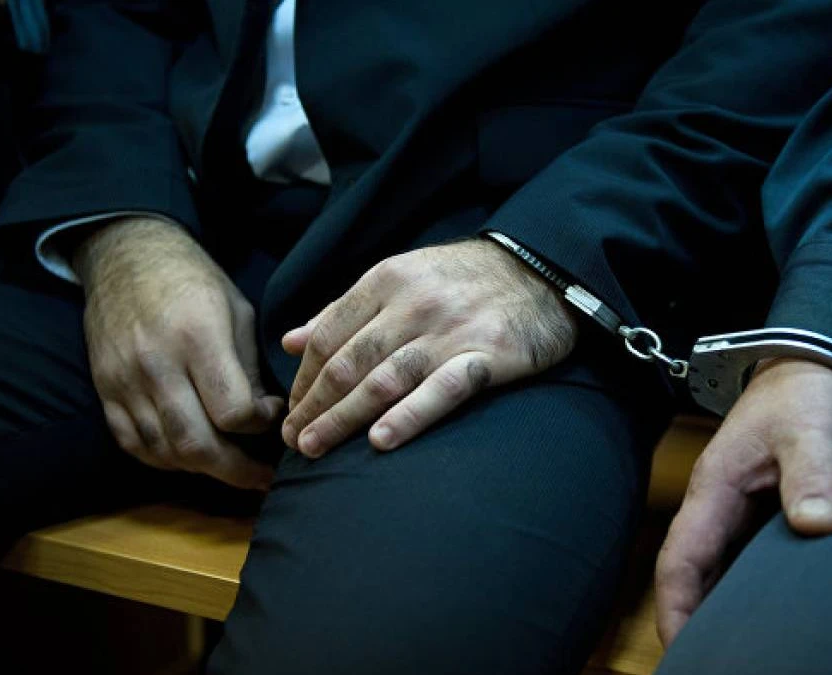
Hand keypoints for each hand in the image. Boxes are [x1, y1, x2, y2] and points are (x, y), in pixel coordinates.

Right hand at [75, 217, 283, 489]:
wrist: (125, 257)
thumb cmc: (193, 280)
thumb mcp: (237, 310)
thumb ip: (249, 367)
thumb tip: (265, 418)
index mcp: (197, 338)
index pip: (232, 411)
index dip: (260, 425)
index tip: (272, 415)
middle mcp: (157, 364)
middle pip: (197, 444)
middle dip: (236, 471)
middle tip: (263, 478)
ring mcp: (124, 381)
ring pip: (166, 451)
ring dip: (203, 468)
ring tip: (231, 466)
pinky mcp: (105, 390)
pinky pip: (135, 444)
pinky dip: (166, 459)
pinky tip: (191, 456)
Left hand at [279, 238, 576, 457]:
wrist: (542, 271)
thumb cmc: (464, 280)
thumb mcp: (401, 276)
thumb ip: (345, 309)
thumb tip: (289, 341)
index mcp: (387, 279)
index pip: (328, 335)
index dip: (303, 379)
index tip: (290, 410)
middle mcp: (414, 304)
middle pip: (348, 363)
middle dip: (313, 406)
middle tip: (292, 441)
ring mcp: (451, 331)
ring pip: (384, 380)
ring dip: (343, 418)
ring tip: (314, 448)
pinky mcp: (488, 356)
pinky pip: (441, 390)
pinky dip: (408, 416)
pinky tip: (380, 441)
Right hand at [654, 357, 831, 646]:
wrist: (815, 365)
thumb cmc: (806, 393)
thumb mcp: (812, 431)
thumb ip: (814, 476)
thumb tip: (817, 524)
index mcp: (715, 488)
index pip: (680, 560)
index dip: (675, 608)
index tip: (681, 650)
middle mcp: (718, 503)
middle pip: (691, 574)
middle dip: (691, 620)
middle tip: (707, 661)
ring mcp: (737, 508)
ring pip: (716, 569)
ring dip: (719, 607)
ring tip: (737, 649)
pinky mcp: (760, 509)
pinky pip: (744, 558)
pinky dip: (747, 589)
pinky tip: (769, 613)